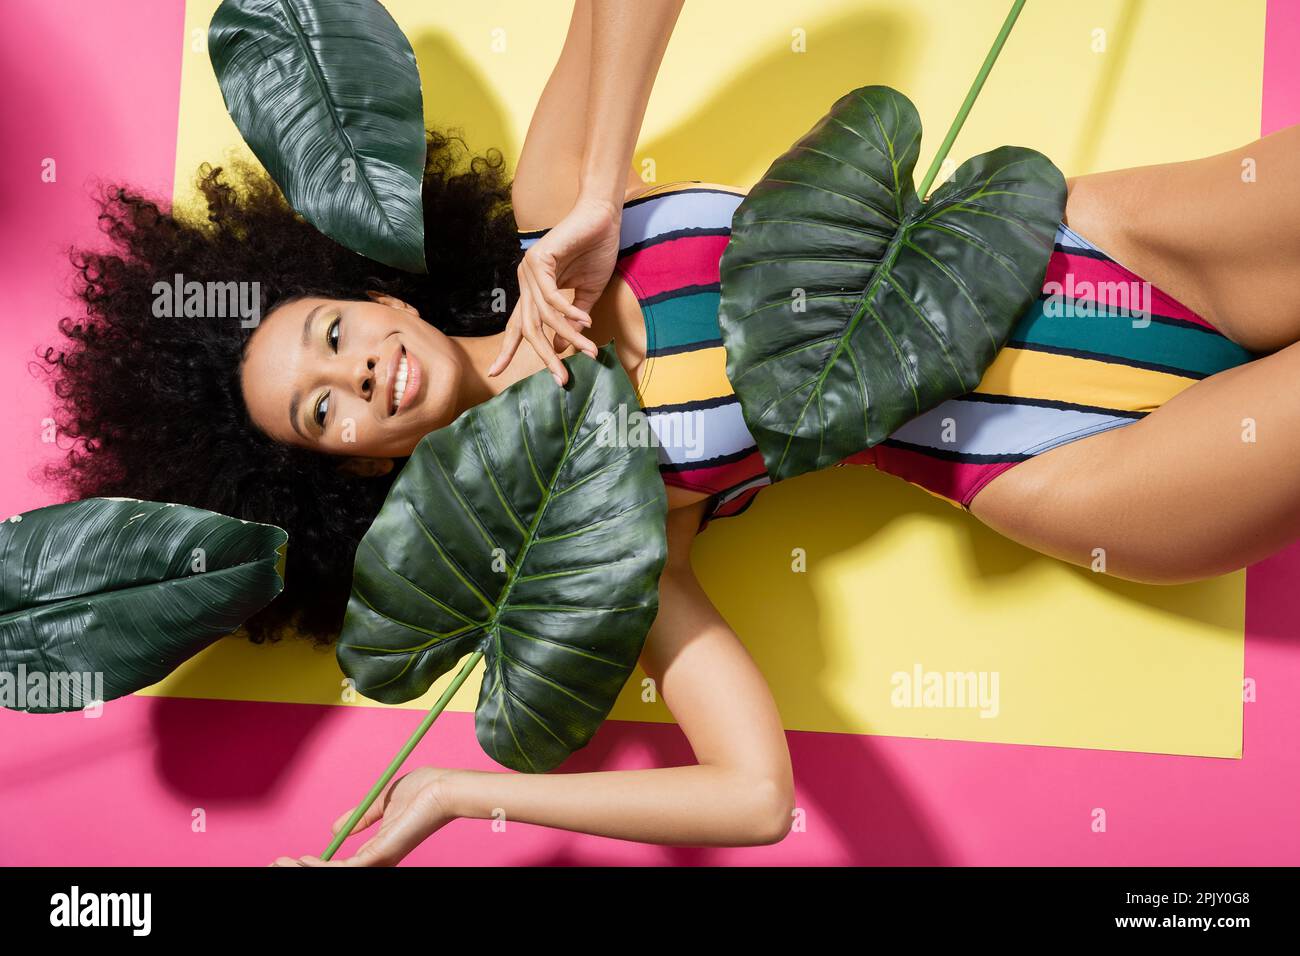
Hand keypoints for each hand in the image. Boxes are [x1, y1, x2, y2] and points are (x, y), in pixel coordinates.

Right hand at [270, 767, 458, 866]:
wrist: (444, 787)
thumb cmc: (424, 791)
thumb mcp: (382, 803)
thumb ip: (360, 818)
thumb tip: (335, 829)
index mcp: (379, 850)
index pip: (341, 867)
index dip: (315, 866)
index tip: (290, 858)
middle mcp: (378, 861)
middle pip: (333, 874)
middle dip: (301, 871)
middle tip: (276, 863)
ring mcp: (379, 860)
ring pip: (333, 875)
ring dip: (303, 871)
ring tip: (281, 862)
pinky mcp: (380, 856)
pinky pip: (344, 870)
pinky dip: (320, 868)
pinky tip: (304, 861)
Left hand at [489, 194, 621, 385]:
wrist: (603, 218)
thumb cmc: (596, 251)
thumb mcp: (586, 295)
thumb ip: (571, 320)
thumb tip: (557, 348)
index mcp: (533, 290)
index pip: (517, 324)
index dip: (507, 349)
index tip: (496, 373)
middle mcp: (526, 280)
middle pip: (528, 327)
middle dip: (543, 355)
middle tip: (560, 378)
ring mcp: (529, 269)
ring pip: (544, 315)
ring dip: (569, 336)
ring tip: (589, 351)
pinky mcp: (539, 259)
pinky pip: (552, 296)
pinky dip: (569, 312)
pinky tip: (586, 323)